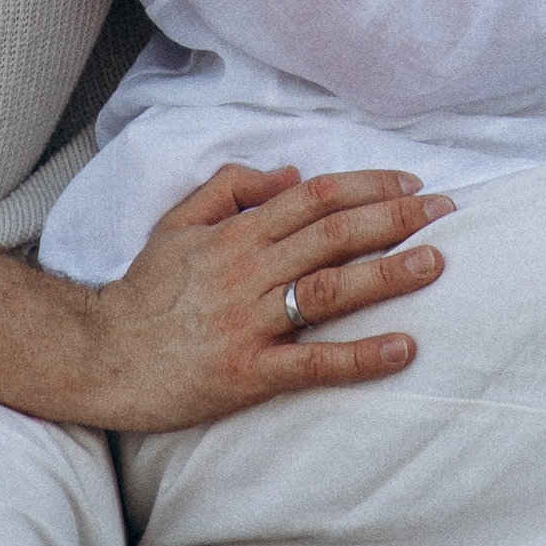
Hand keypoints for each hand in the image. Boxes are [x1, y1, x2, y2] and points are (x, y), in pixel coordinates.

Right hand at [73, 164, 454, 431]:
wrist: (98, 354)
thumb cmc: (143, 291)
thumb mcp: (178, 222)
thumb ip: (231, 188)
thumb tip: (291, 173)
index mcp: (235, 233)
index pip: (314, 197)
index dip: (368, 187)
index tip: (414, 188)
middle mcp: (246, 270)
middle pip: (332, 235)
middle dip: (394, 220)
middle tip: (448, 214)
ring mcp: (247, 322)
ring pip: (328, 290)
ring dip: (387, 274)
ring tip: (435, 263)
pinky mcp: (246, 373)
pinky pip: (312, 362)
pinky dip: (360, 355)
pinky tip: (401, 348)